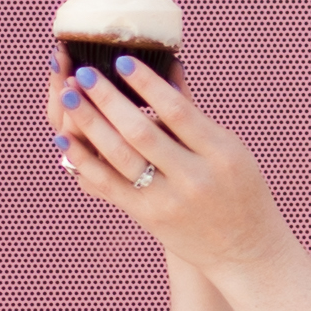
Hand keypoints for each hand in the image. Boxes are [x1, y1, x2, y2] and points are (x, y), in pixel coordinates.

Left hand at [52, 57, 289, 289]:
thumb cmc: (239, 189)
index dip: (148, 84)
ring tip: (69, 96)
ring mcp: (168, 201)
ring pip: (120, 158)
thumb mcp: (230, 148)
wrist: (244, 249)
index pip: (178, 111)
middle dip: (108, 100)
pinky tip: (66, 140)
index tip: (122, 61)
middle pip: (142, 133)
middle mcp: (194, 178)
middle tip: (84, 73)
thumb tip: (169, 65)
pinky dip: (84, 161)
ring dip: (90, 125)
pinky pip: (109, 186)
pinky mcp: (148, 217)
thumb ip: (194, 112)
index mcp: (220, 153)